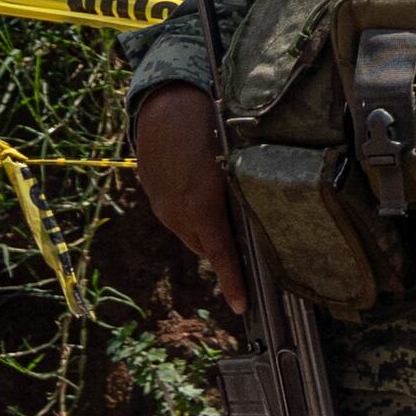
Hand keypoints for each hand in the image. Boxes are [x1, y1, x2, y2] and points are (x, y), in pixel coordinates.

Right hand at [130, 86, 250, 306]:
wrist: (164, 108)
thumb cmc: (209, 130)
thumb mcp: (234, 164)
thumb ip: (243, 195)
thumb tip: (259, 218)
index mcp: (202, 208)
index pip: (222, 255)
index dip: (234, 282)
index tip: (243, 306)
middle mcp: (178, 214)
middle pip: (208, 248)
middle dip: (226, 254)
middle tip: (251, 257)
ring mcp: (164, 207)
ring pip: (193, 233)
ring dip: (211, 234)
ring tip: (230, 221)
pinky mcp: (156, 197)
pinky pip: (179, 218)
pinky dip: (196, 218)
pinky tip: (207, 200)